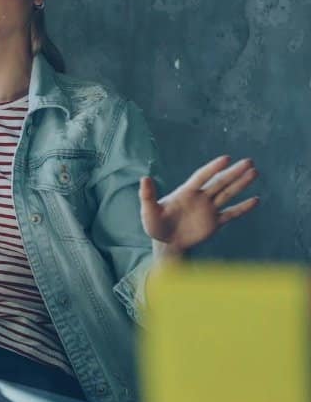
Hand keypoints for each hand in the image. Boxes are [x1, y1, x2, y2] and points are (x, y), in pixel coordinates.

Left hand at [140, 155, 259, 255]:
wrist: (166, 242)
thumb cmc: (155, 225)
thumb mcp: (149, 211)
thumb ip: (148, 196)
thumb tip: (144, 178)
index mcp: (185, 192)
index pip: (202, 177)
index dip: (213, 168)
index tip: (226, 158)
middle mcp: (200, 198)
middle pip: (219, 182)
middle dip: (233, 173)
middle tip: (249, 162)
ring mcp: (209, 209)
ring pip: (228, 194)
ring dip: (240, 184)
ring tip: (254, 172)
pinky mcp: (215, 223)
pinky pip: (231, 214)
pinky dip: (243, 208)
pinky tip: (256, 200)